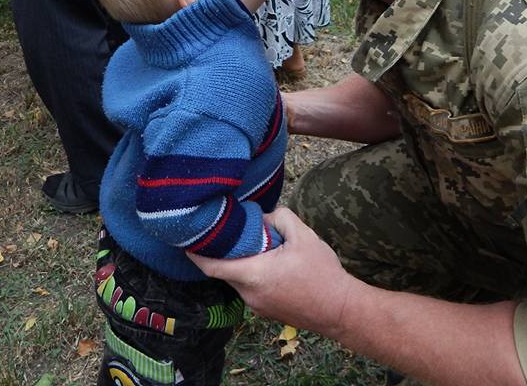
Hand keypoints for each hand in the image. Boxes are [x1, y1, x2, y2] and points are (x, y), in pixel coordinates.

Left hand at [186, 208, 357, 336]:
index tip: (186, 238)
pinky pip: (251, 289)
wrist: (340, 310)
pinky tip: (270, 264)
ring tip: (256, 246)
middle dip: (223, 252)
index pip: (211, 266)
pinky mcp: (267, 311)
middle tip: (227, 232)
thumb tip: (264, 217)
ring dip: (241, 263)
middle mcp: (249, 294)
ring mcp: (257, 306)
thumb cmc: (322, 273)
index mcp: (254, 274)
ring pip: (239, 280)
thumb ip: (280, 218)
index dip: (195, 253)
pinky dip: (252, 274)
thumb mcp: (304, 235)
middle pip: (225, 271)